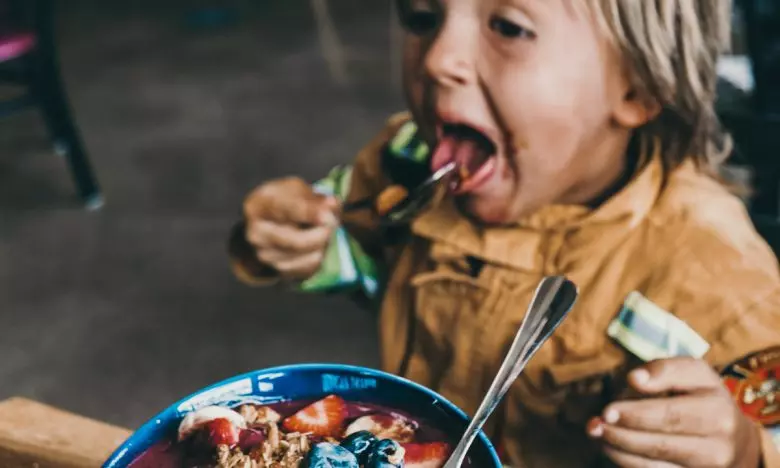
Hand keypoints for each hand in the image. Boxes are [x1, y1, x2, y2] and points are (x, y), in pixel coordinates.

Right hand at [242, 177, 338, 279]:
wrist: (267, 224)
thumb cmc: (283, 201)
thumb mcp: (295, 189)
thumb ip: (314, 197)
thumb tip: (332, 204)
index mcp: (258, 207)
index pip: (284, 210)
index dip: (308, 213)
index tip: (327, 215)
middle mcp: (256, 234)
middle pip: (296, 242)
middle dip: (321, 233)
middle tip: (334, 223)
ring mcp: (265, 255)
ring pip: (304, 257)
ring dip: (322, 244)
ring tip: (324, 231)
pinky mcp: (277, 270)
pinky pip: (307, 269)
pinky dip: (318, 256)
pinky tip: (318, 244)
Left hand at [587, 357, 760, 467]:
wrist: (736, 440)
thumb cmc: (704, 398)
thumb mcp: (694, 374)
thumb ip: (665, 370)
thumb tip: (635, 379)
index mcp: (718, 409)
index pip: (672, 413)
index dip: (637, 413)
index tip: (608, 409)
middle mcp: (719, 443)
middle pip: (663, 442)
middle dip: (624, 432)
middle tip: (597, 423)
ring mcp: (710, 466)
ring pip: (657, 462)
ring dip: (620, 448)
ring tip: (597, 432)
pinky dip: (628, 461)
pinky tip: (611, 447)